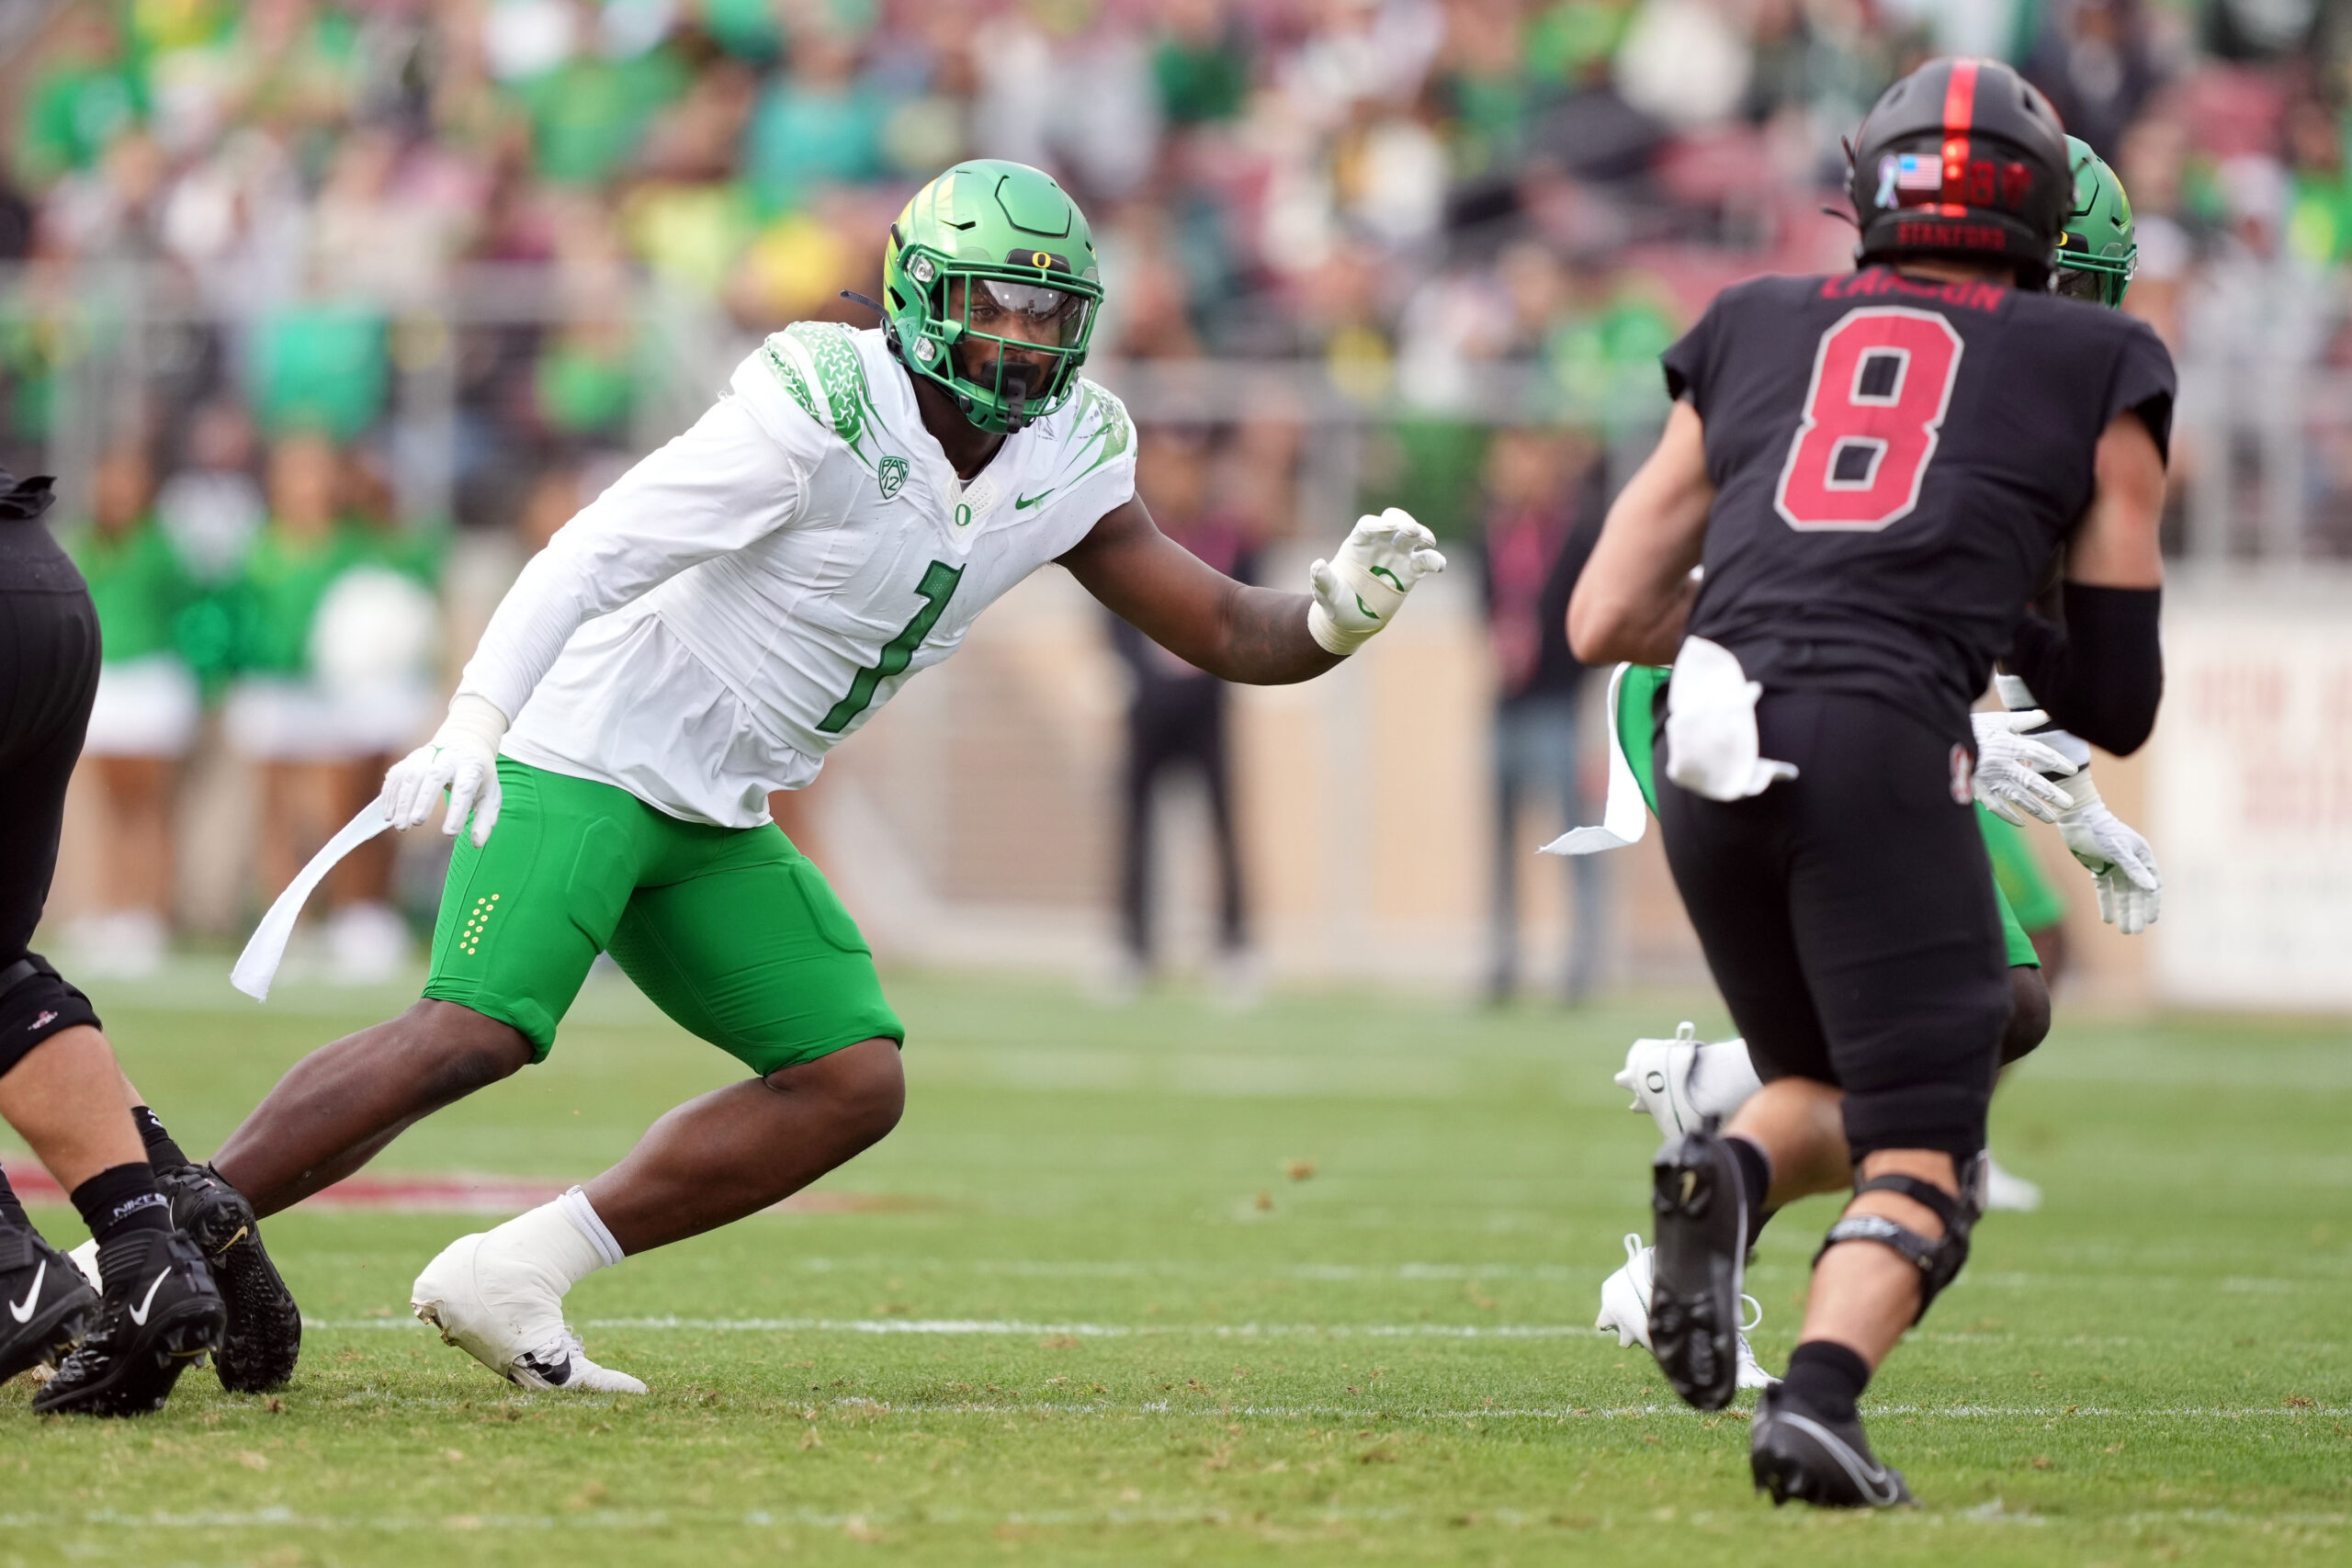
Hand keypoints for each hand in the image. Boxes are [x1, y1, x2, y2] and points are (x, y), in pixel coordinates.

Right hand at [381, 694, 508, 847]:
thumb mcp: (490, 795)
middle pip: (433, 776)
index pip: (465, 788)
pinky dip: (391, 794)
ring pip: (412, 774)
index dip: (457, 810)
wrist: (465, 741)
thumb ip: (485, 820)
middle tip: (416, 823)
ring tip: (400, 825)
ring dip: (403, 801)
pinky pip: (397, 774)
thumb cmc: (478, 775)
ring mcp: (427, 755)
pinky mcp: (411, 758)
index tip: (450, 832)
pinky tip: (389, 814)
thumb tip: (477, 843)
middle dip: (423, 800)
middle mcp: (448, 757)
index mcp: (471, 767)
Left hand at [1308, 507, 1446, 655]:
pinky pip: (1424, 562)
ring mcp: (1396, 557)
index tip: (1387, 527)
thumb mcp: (1326, 593)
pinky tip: (1440, 565)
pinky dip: (1434, 560)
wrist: (1351, 621)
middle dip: (1403, 521)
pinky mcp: (1410, 573)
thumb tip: (1318, 565)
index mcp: (1357, 544)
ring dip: (1422, 535)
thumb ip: (1323, 579)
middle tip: (1411, 530)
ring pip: (1412, 538)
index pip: (1368, 526)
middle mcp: (1379, 544)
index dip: (1378, 524)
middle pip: (1394, 522)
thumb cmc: (1335, 602)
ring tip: (1428, 541)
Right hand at [1969, 708, 2078, 824]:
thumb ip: (2024, 720)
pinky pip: (1996, 806)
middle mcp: (2003, 764)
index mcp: (2009, 744)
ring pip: (2018, 797)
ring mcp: (1990, 779)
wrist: (1940, 738)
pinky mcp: (1977, 789)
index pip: (2040, 754)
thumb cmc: (1972, 727)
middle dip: (2052, 794)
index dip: (2057, 762)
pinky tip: (2022, 822)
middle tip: (2069, 803)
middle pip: (2033, 781)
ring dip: (2036, 809)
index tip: (2072, 770)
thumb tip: (2047, 713)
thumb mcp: (1999, 720)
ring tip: (2052, 818)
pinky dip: (2008, 815)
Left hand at [2053, 773, 2160, 933]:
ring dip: (2123, 911)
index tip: (2150, 920)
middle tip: (2134, 931)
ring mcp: (2115, 866)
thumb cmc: (2099, 830)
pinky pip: (2105, 889)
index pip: (2152, 885)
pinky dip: (2106, 903)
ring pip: (2121, 894)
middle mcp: (2131, 863)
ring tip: (2124, 930)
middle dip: (2136, 912)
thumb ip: (2133, 868)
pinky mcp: (2099, 868)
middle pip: (2136, 893)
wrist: (2076, 818)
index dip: (2151, 903)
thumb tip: (2151, 887)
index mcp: (2142, 856)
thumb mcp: (2117, 849)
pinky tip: (2107, 919)